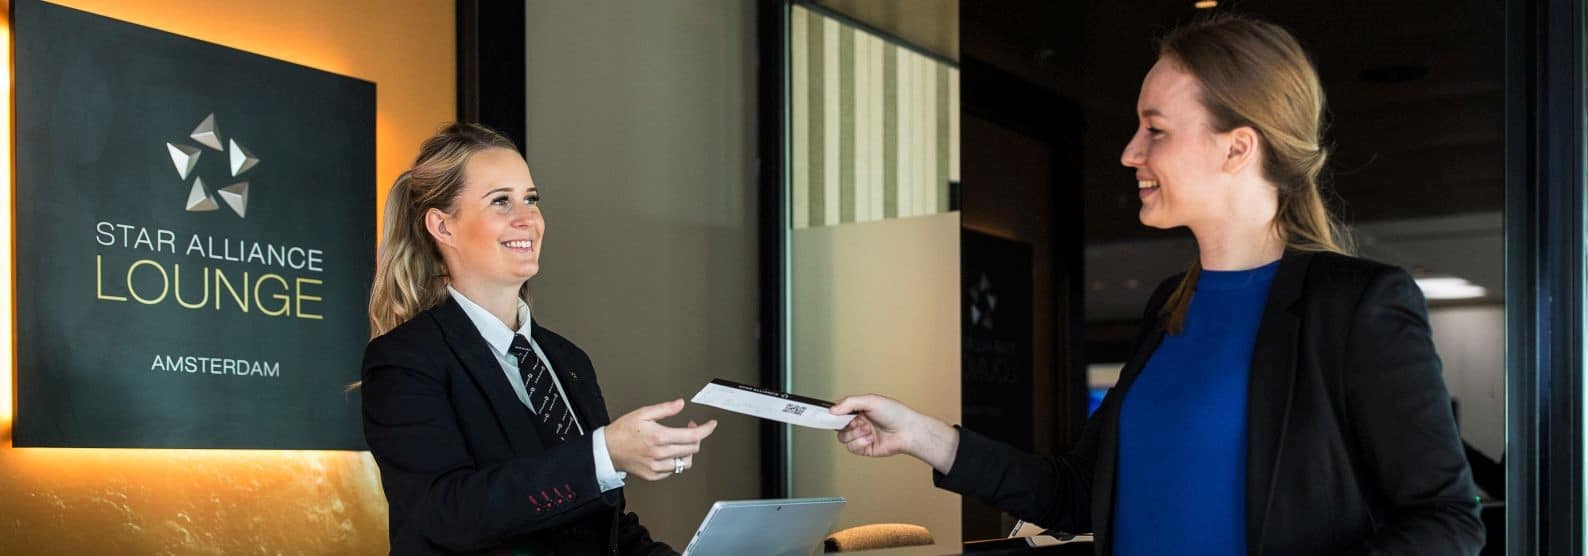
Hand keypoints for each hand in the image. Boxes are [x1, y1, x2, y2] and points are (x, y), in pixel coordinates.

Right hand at [605, 399, 717, 480]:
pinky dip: (676, 461)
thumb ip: (664, 409)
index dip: (706, 429)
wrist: (606, 450)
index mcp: (659, 436)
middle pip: (692, 449)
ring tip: (680, 442)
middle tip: (689, 428)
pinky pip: (673, 471)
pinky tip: (669, 453)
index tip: (711, 425)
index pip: (693, 435)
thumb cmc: (622, 431)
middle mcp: (660, 453)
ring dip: (687, 451)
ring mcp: (657, 467)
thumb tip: (680, 404)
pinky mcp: (653, 475)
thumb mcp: (642, 413)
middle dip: (696, 437)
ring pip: (685, 463)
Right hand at [830, 394, 958, 473]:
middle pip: (837, 426)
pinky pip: (851, 448)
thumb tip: (832, 410)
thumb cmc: (894, 413)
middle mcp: (858, 422)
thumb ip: (850, 403)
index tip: (829, 415)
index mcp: (858, 410)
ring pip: (843, 438)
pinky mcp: (864, 448)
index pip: (838, 411)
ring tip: (868, 430)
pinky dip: (860, 443)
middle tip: (857, 421)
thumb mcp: (871, 401)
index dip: (832, 414)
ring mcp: (860, 436)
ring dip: (855, 434)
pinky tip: (870, 439)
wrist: (907, 431)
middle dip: (847, 424)